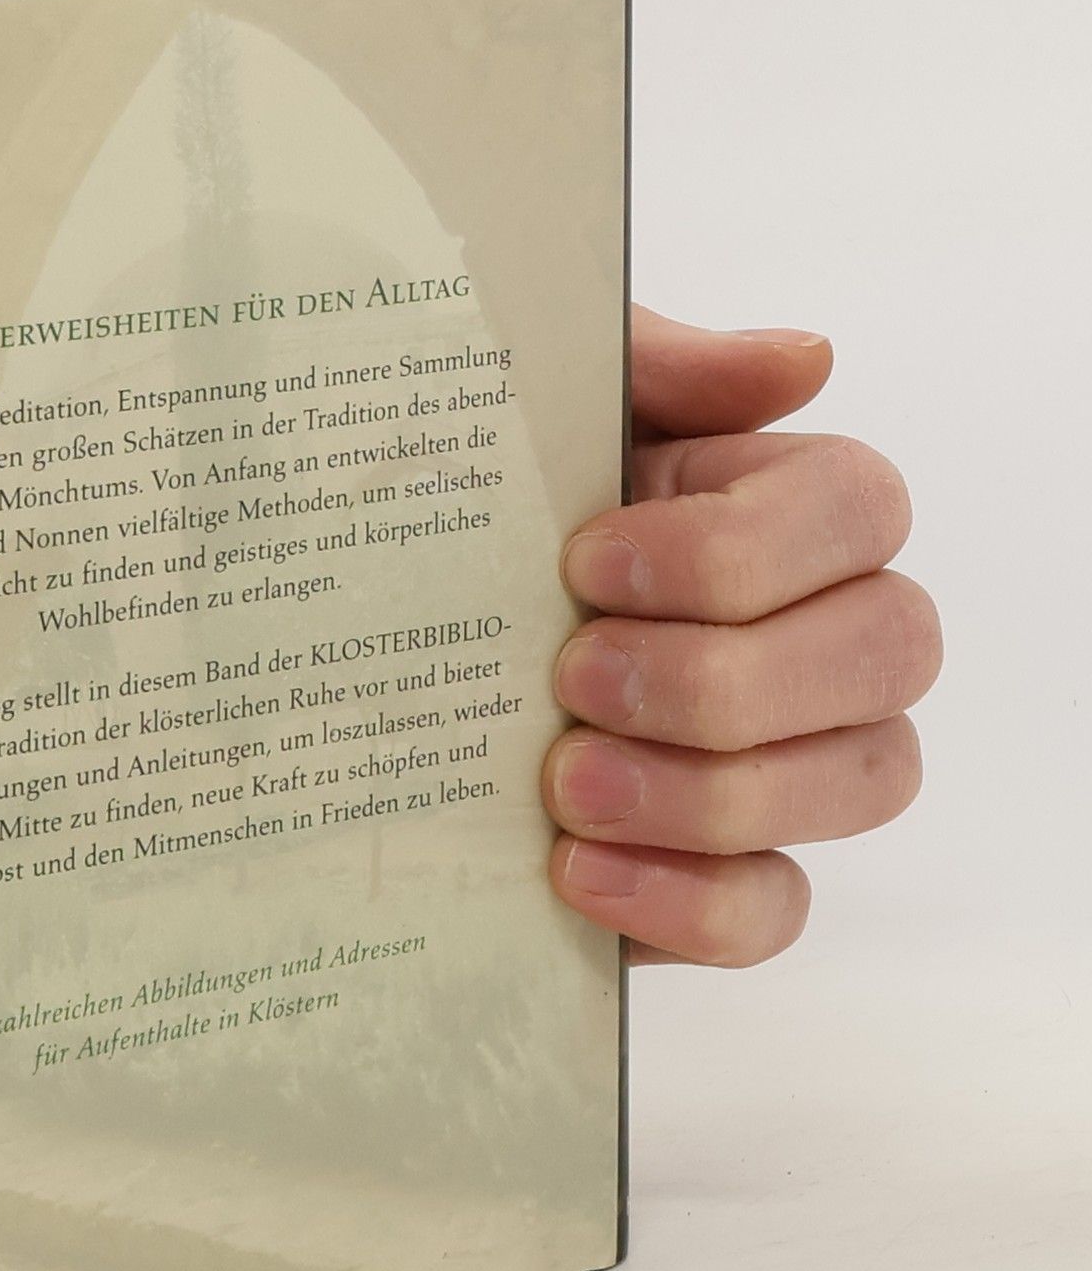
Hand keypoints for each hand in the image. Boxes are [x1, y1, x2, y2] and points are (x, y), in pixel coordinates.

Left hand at [543, 307, 941, 965]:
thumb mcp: (529, 413)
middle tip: (573, 681)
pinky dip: (688, 899)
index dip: (737, 548)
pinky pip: (777, 910)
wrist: (382, 648)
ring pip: (864, 780)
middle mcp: (821, 633)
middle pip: (887, 650)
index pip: (860, 511)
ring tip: (566, 785)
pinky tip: (577, 873)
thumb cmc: (478, 516)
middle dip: (723, 675)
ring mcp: (794, 762)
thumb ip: (654, 370)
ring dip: (709, 791)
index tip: (586, 563)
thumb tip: (803, 360)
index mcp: (779, 510)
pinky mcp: (729, 875)